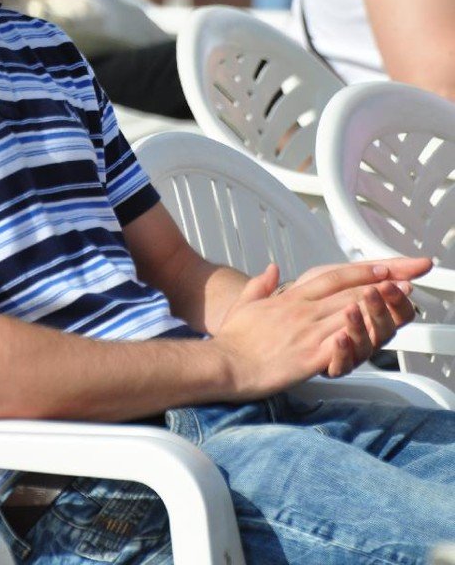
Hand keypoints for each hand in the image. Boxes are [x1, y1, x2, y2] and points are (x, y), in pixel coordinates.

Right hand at [211, 259, 429, 396]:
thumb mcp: (244, 303)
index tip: (379, 267)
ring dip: (377, 307)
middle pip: (347, 293)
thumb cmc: (233, 339)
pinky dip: (361, 336)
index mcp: (289, 299)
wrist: (226, 363)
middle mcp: (302, 311)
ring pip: (349, 314)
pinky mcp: (309, 357)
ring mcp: (307, 333)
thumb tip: (272, 269)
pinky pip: (341, 344)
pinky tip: (378, 331)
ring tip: (400, 301)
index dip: (357, 272)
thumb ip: (260, 284)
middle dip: (378, 285)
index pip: (330, 279)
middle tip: (404, 280)